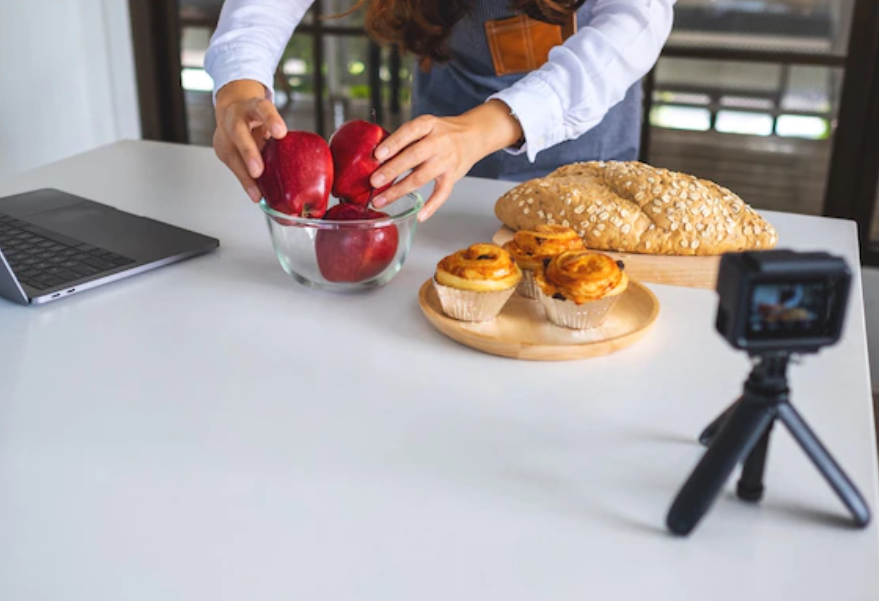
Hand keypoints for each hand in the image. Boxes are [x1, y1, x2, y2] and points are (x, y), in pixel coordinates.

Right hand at [213, 80, 287, 201]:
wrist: (232, 110)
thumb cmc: (255, 117)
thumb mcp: (268, 117)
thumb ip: (278, 132)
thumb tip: (301, 160)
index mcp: (253, 106)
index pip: (262, 108)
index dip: (271, 119)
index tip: (280, 133)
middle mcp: (236, 117)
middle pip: (239, 133)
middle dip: (248, 153)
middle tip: (257, 171)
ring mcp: (225, 133)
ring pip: (232, 154)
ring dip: (245, 176)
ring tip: (257, 193)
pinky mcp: (221, 149)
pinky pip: (233, 167)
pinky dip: (245, 181)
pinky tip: (254, 193)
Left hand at [370, 100, 522, 220]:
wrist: (473, 135)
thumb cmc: (442, 132)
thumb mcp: (425, 125)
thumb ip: (405, 138)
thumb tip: (376, 157)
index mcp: (429, 125)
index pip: (409, 132)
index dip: (393, 144)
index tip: (377, 155)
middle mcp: (439, 142)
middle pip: (413, 157)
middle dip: (392, 170)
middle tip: (374, 182)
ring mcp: (447, 161)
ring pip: (421, 177)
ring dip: (399, 190)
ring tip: (381, 200)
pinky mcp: (453, 176)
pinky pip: (442, 193)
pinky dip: (431, 206)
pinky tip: (419, 215)